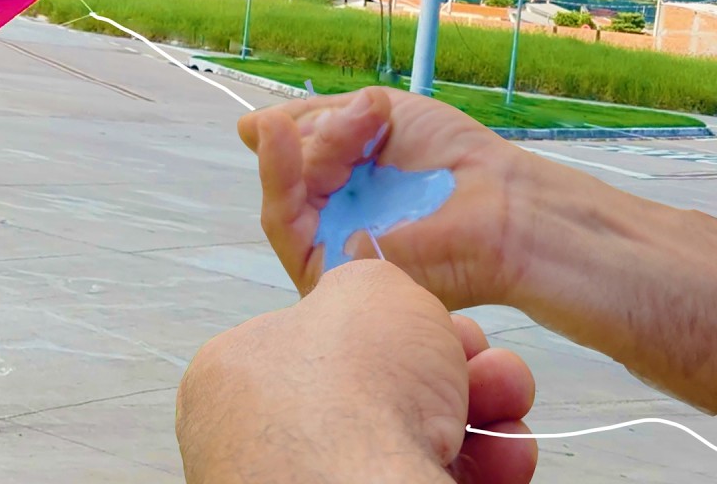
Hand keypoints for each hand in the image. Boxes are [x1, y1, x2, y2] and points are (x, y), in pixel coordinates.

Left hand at [175, 260, 537, 483]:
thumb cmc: (347, 389)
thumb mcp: (365, 289)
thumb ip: (370, 285)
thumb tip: (380, 296)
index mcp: (240, 371)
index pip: (320, 340)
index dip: (392, 327)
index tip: (437, 321)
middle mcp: (267, 433)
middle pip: (380, 388)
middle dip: (452, 368)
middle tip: (483, 360)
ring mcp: (314, 480)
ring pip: (414, 438)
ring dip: (479, 410)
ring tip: (505, 396)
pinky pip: (434, 479)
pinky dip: (483, 462)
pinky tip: (508, 447)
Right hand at [237, 86, 529, 310]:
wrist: (499, 205)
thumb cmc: (454, 161)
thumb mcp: (378, 115)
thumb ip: (318, 120)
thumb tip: (250, 128)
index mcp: (347, 187)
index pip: (298, 156)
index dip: (293, 131)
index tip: (287, 113)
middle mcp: (332, 220)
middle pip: (289, 174)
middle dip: (316, 137)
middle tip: (360, 119)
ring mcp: (326, 246)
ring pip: (282, 194)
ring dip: (305, 150)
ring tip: (349, 127)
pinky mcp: (323, 272)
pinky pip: (281, 222)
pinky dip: (277, 174)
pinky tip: (278, 137)